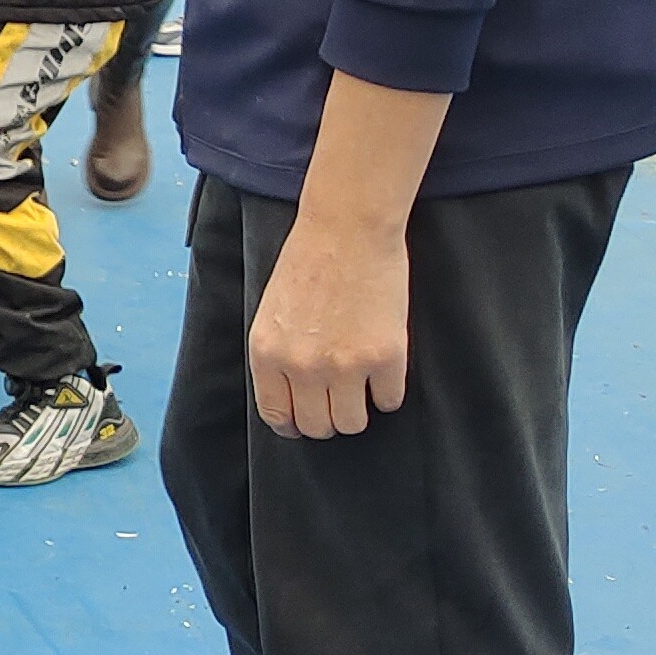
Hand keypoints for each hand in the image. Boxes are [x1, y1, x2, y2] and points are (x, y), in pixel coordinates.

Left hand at [248, 209, 410, 438]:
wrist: (348, 228)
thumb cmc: (309, 260)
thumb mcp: (273, 312)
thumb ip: (279, 355)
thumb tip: (292, 396)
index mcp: (267, 354)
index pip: (277, 414)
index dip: (293, 422)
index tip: (305, 419)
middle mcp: (302, 366)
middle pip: (318, 426)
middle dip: (328, 417)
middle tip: (339, 398)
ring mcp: (345, 365)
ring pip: (353, 423)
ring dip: (359, 408)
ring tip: (362, 383)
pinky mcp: (385, 358)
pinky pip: (389, 401)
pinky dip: (388, 391)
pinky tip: (384, 368)